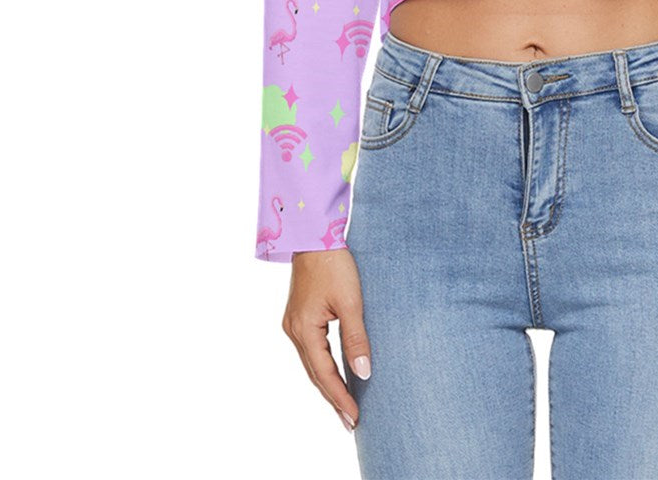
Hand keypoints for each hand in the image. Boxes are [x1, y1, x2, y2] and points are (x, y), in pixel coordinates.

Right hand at [283, 247, 371, 433]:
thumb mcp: (351, 301)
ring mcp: (294, 323)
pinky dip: (323, 366)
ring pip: (312, 363)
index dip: (340, 397)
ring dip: (327, 384)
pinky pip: (311, 350)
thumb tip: (363, 373)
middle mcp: (294, 331)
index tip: (354, 418)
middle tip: (349, 422)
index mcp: (304, 330)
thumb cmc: (334, 264)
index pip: (324, 374)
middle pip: (314, 374)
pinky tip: (333, 373)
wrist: (314, 235)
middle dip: (332, 398)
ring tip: (343, 405)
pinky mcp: (299, 316)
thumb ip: (356, 338)